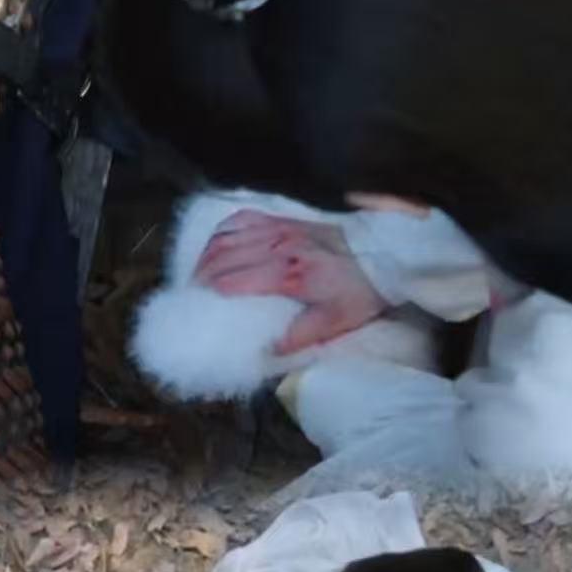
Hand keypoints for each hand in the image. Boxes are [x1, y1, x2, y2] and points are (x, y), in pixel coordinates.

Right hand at [192, 209, 387, 355]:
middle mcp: (279, 246)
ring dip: (206, 255)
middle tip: (189, 295)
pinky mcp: (284, 219)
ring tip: (197, 274)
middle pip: (222, 256)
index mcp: (289, 274)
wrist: (383, 253)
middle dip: (199, 277)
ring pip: (227, 236)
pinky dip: (223, 232)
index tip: (195, 307)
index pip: (234, 280)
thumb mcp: (335, 322)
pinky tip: (216, 246)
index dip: (209, 294)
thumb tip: (267, 352)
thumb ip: (300, 337)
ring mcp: (280, 228)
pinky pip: (242, 219)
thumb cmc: (360, 291)